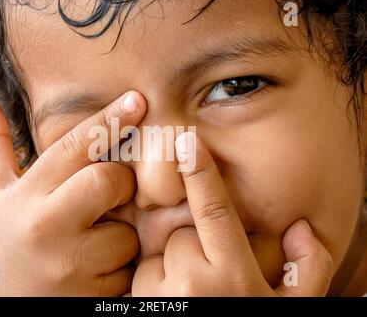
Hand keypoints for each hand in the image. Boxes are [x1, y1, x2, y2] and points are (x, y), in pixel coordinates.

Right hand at [0, 92, 145, 295]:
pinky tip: (94, 269)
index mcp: (25, 196)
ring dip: (119, 235)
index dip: (108, 120)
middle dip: (120, 184)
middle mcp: (47, 228)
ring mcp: (70, 265)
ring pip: (126, 233)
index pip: (73, 147)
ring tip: (90, 242)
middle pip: (109, 182)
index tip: (136, 100)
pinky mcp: (91, 295)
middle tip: (109, 193)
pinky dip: (120, 267)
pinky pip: (128, 269)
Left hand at [132, 132, 333, 296]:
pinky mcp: (136, 308)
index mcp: (234, 277)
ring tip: (187, 298)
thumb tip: (301, 228)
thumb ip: (306, 271)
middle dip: (191, 246)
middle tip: (206, 278)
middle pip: (181, 235)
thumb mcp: (290, 311)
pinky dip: (151, 286)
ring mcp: (160, 298)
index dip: (200, 172)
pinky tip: (167, 305)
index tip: (186, 142)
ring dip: (170, 268)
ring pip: (158, 256)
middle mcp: (194, 284)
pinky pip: (139, 278)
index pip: (212, 210)